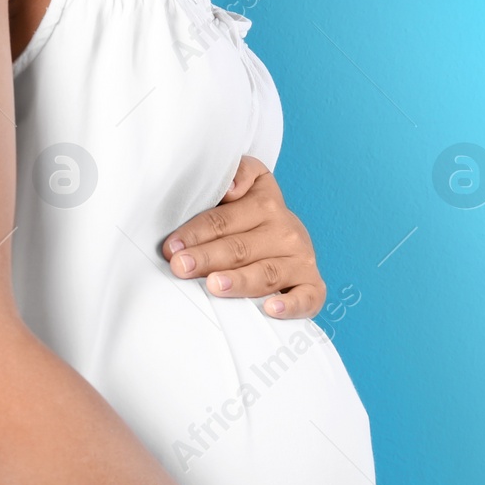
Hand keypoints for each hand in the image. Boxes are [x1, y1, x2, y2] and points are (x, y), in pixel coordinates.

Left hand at [162, 156, 327, 318]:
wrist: (292, 241)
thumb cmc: (253, 219)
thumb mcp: (249, 184)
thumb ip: (237, 175)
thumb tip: (231, 187)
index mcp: (266, 203)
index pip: (224, 220)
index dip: (196, 232)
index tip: (172, 247)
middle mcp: (286, 231)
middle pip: (240, 247)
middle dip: (208, 257)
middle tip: (181, 266)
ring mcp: (300, 260)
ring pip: (267, 273)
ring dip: (240, 280)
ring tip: (214, 285)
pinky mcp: (312, 286)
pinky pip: (305, 298)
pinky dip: (290, 305)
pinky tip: (270, 309)